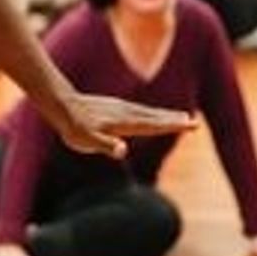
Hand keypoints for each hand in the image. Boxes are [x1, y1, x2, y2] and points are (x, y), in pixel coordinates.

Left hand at [57, 92, 195, 158]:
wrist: (62, 105)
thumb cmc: (74, 127)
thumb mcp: (86, 140)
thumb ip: (106, 145)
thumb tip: (123, 150)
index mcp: (124, 124)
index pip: (153, 126)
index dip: (171, 126)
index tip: (190, 124)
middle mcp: (126, 114)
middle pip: (155, 118)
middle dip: (174, 120)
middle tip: (194, 122)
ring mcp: (121, 109)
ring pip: (149, 113)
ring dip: (166, 115)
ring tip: (182, 117)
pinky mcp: (115, 107)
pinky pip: (140, 111)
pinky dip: (153, 114)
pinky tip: (155, 116)